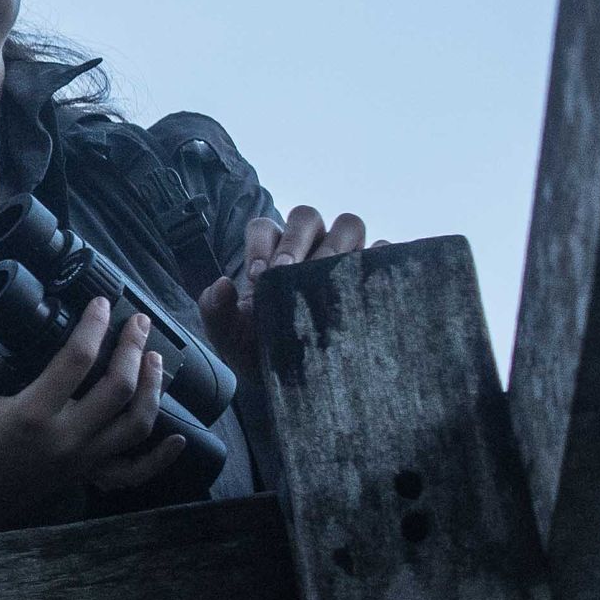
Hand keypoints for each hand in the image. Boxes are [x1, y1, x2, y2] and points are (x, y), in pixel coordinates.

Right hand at [0, 298, 178, 531]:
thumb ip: (6, 360)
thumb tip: (37, 337)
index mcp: (31, 412)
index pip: (77, 359)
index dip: (94, 325)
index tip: (100, 304)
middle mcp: (64, 438)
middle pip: (118, 389)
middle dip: (133, 348)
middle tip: (137, 323)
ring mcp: (80, 461)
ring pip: (136, 425)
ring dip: (151, 388)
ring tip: (154, 359)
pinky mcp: (84, 476)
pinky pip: (132, 473)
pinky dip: (160, 458)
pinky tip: (179, 437)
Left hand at [199, 204, 371, 370]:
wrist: (296, 382)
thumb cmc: (260, 351)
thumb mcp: (230, 337)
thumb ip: (215, 311)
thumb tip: (224, 283)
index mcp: (270, 254)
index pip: (264, 227)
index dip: (260, 243)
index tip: (257, 277)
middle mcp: (308, 248)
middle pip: (306, 216)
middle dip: (296, 238)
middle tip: (286, 270)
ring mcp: (342, 259)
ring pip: (349, 224)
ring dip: (337, 243)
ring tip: (324, 276)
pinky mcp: (371, 276)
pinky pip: (384, 251)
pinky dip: (378, 258)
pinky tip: (364, 285)